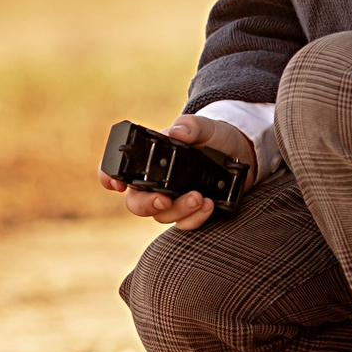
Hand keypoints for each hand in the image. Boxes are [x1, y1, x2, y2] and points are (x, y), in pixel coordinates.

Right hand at [97, 116, 256, 231]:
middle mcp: (157, 182)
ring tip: (200, 198)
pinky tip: (209, 205)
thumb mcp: (206, 126)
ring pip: (161, 216)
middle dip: (146, 204)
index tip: (115, 185)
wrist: (242, 153)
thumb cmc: (216, 136)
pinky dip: (194, 219)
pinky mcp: (191, 212)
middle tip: (163, 199)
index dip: (109, 177)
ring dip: (178, 210)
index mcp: (152, 159)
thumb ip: (191, 126)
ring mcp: (173, 199)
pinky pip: (184, 225)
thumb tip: (177, 132)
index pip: (120, 170)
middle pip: (136, 202)